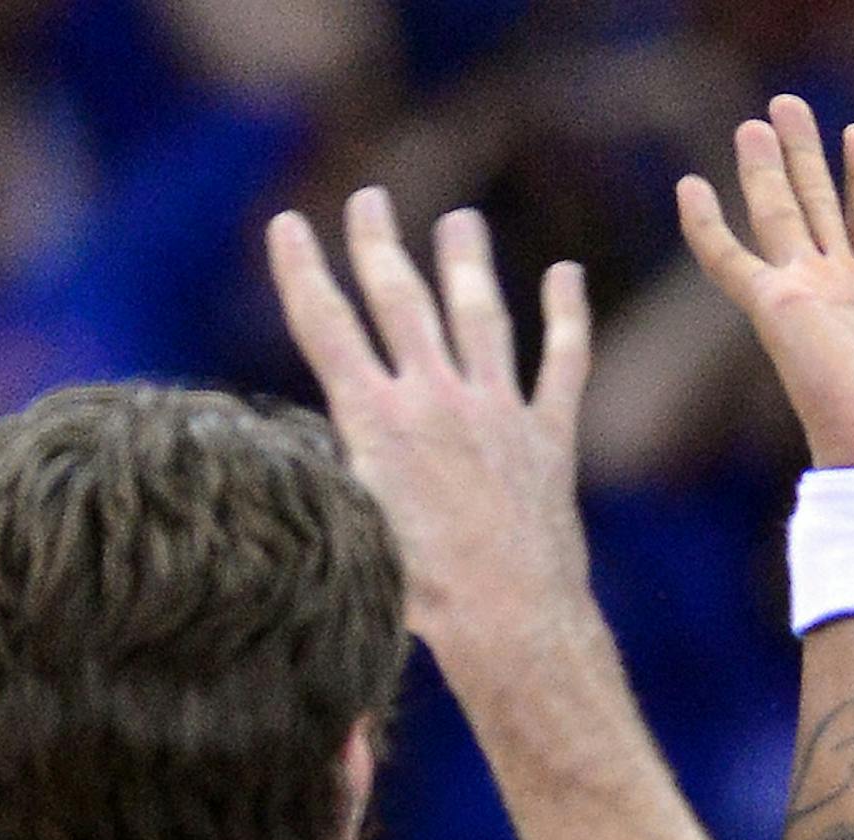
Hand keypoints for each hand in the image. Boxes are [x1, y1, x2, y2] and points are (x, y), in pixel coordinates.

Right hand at [267, 190, 591, 660]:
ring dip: (467, 260)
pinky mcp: (548, 439)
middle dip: (379, 242)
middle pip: (398, 298)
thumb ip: (334, 482)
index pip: (325, 324)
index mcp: (374, 420)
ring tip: (461, 221)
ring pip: (480, 313)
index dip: (301, 270)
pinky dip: (567, 317)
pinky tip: (567, 276)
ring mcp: (496, 412)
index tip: (286, 224)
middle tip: (370, 200)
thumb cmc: (420, 605)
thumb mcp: (353, 535)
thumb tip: (305, 473)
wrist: (509, 626)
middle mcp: (434, 399)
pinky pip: (562, 363)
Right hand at [677, 96, 853, 492]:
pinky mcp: (778, 312)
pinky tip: (689, 186)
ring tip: (761, 116)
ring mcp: (810, 304)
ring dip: (768, 166)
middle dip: (806, 158)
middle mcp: (846, 302)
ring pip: (780, 216)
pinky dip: (706, 228)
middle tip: (789, 107)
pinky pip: (730, 262)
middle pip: (820, 209)